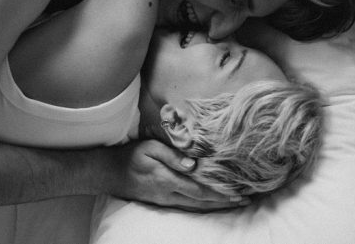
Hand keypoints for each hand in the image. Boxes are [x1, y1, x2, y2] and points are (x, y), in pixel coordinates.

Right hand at [107, 140, 248, 211]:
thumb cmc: (131, 156)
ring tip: (235, 204)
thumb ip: (172, 156)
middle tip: (245, 200)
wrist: (109, 173)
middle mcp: (169, 194)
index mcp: (168, 179)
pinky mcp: (162, 202)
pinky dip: (203, 206)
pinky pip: (187, 207)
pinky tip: (212, 205)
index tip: (238, 194)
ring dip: (216, 206)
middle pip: (202, 201)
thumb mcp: (150, 148)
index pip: (200, 189)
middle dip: (224, 202)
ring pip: (196, 207)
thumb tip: (192, 164)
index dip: (220, 193)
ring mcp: (165, 200)